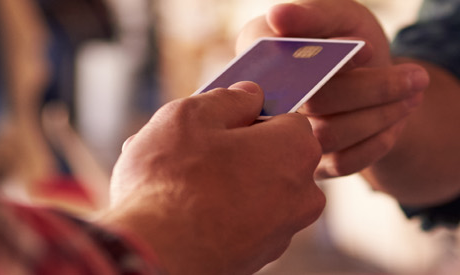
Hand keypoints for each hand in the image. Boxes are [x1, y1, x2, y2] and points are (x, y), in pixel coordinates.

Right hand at [96, 82, 323, 273]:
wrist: (156, 254)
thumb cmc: (173, 181)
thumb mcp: (191, 117)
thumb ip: (227, 100)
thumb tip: (249, 96)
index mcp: (297, 150)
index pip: (286, 118)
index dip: (249, 116)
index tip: (218, 122)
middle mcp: (303, 193)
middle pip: (269, 157)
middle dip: (232, 150)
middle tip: (187, 150)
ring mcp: (283, 230)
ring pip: (252, 190)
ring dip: (219, 182)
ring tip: (171, 181)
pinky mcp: (260, 257)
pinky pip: (242, 221)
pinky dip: (218, 213)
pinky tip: (180, 211)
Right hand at [238, 0, 427, 177]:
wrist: (369, 74)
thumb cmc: (347, 36)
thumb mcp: (339, 15)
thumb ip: (314, 15)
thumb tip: (280, 16)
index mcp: (259, 54)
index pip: (282, 63)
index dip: (329, 60)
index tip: (369, 49)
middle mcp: (264, 100)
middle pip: (314, 102)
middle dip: (372, 89)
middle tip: (417, 76)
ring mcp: (285, 139)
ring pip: (331, 136)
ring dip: (381, 115)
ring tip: (414, 93)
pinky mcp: (310, 165)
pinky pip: (344, 163)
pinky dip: (378, 140)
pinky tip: (397, 118)